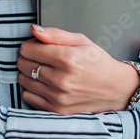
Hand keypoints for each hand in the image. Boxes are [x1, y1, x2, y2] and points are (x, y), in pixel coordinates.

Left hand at [17, 24, 139, 114]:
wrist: (115, 88)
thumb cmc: (98, 62)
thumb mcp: (81, 41)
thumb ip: (55, 34)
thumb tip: (33, 29)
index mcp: (67, 58)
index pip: (28, 49)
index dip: (30, 45)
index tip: (37, 46)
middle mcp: (61, 79)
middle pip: (24, 64)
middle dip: (28, 58)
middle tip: (40, 57)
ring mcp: (58, 97)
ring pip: (24, 81)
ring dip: (28, 73)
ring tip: (43, 70)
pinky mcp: (57, 109)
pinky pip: (28, 97)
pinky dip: (31, 89)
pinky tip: (43, 84)